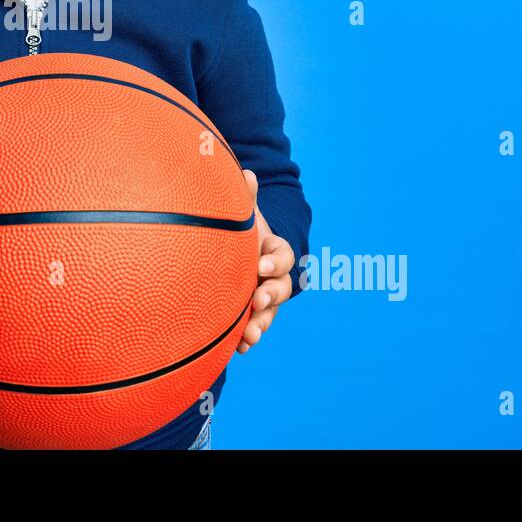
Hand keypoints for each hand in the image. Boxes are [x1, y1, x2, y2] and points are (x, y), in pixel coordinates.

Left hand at [237, 169, 294, 353]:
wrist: (238, 250)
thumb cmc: (243, 229)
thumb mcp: (245, 213)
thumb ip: (245, 197)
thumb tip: (245, 173)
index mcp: (274, 250)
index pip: (282, 256)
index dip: (274, 262)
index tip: (260, 265)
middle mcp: (274, 276)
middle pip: (280, 288)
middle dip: (270, 295)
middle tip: (257, 301)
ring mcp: (264, 295)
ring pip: (269, 312)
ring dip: (261, 323)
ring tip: (249, 336)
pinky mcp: (251, 312)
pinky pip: (253, 326)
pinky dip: (247, 338)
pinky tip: (239, 349)